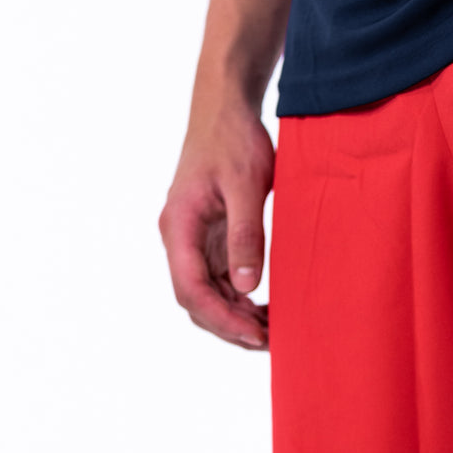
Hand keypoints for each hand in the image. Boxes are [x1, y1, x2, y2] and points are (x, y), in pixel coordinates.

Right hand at [158, 101, 274, 349]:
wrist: (225, 109)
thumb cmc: (233, 141)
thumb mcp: (245, 186)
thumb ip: (245, 235)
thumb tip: (246, 286)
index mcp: (179, 226)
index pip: (192, 289)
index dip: (222, 318)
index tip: (255, 336)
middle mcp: (179, 238)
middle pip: (196, 299)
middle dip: (229, 325)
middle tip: (271, 342)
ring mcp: (192, 240)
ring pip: (208, 293)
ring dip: (236, 315)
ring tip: (274, 331)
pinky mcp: (209, 238)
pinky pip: (220, 279)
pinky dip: (240, 298)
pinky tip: (266, 308)